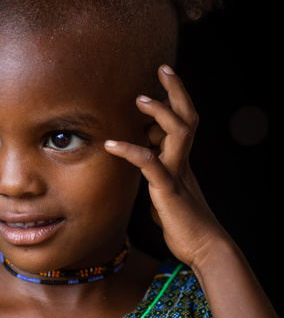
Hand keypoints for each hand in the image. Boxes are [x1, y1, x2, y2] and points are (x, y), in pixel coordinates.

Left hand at [105, 64, 226, 269]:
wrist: (206, 249)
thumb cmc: (184, 224)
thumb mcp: (166, 194)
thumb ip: (156, 176)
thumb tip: (143, 167)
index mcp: (182, 161)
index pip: (183, 121)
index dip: (174, 99)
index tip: (160, 80)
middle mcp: (183, 162)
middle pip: (187, 117)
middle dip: (176, 91)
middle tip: (163, 68)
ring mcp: (178, 174)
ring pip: (178, 132)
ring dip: (160, 112)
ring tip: (140, 99)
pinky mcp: (169, 190)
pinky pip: (150, 164)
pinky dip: (130, 151)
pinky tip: (111, 144)